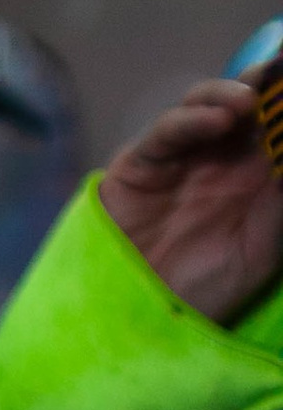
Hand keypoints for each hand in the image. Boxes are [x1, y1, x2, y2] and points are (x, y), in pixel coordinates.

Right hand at [98, 78, 282, 328]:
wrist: (142, 328)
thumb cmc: (207, 294)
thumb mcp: (262, 246)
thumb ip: (281, 197)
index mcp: (256, 174)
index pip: (276, 122)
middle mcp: (220, 158)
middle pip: (248, 102)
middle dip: (268, 81)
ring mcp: (180, 157)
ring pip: (208, 104)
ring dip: (234, 92)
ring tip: (253, 99)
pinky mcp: (141, 164)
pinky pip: (167, 131)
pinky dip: (193, 118)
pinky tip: (220, 119)